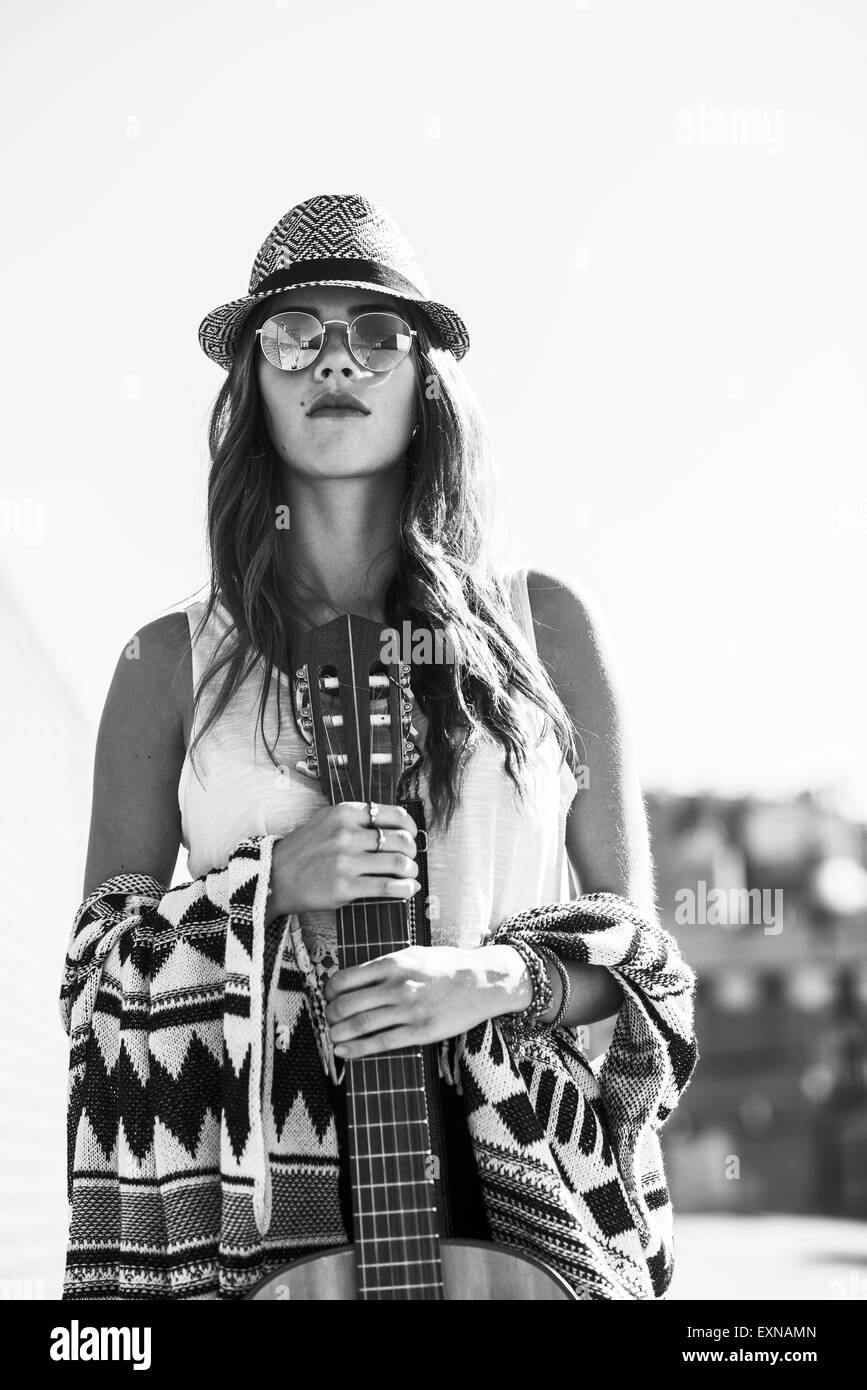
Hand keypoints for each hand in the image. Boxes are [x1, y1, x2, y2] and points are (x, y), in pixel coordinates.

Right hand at [266, 801, 420, 919]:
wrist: (274, 876)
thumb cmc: (304, 850)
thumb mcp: (327, 821)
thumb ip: (356, 820)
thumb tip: (393, 827)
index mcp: (345, 813)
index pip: (393, 815)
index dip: (410, 827)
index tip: (411, 835)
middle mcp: (347, 834)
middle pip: (400, 840)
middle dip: (412, 851)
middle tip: (410, 859)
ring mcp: (346, 861)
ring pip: (398, 863)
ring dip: (411, 871)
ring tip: (410, 875)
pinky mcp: (344, 887)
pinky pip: (387, 887)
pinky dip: (404, 888)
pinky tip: (407, 889)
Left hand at [322, 944, 531, 1058]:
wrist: (483, 980)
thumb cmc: (447, 965)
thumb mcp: (413, 954)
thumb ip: (386, 965)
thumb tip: (356, 978)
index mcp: (392, 963)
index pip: (345, 978)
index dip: (329, 992)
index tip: (328, 997)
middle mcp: (397, 985)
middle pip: (347, 1004)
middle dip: (330, 1015)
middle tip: (328, 1020)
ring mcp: (409, 1009)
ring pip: (361, 1024)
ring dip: (339, 1034)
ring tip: (332, 1037)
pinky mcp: (421, 1031)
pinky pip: (382, 1042)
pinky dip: (358, 1049)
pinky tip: (344, 1052)